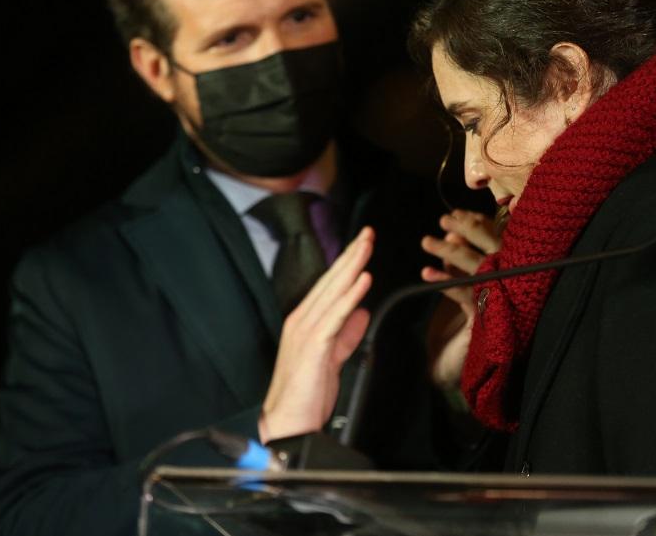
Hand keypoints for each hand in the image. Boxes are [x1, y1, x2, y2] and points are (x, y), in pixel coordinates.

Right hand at [258, 227, 373, 442]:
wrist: (287, 422)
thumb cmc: (306, 393)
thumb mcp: (333, 357)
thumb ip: (347, 333)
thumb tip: (362, 313)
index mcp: (305, 322)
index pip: (329, 285)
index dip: (347, 263)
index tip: (363, 244)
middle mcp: (302, 320)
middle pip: (330, 281)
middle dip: (350, 256)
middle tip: (368, 233)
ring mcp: (305, 331)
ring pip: (332, 292)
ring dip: (351, 267)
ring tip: (366, 247)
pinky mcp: (313, 346)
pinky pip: (335, 316)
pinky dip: (349, 296)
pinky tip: (362, 280)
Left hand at [419, 210, 499, 390]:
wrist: (448, 368)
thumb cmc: (454, 323)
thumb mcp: (455, 283)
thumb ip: (458, 260)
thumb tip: (453, 234)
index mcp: (504, 272)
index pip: (496, 238)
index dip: (478, 223)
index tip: (457, 214)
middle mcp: (508, 285)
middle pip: (494, 247)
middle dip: (469, 230)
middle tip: (445, 220)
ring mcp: (500, 303)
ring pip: (480, 269)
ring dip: (453, 253)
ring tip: (427, 242)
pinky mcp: (485, 322)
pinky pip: (467, 296)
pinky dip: (447, 282)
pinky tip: (427, 274)